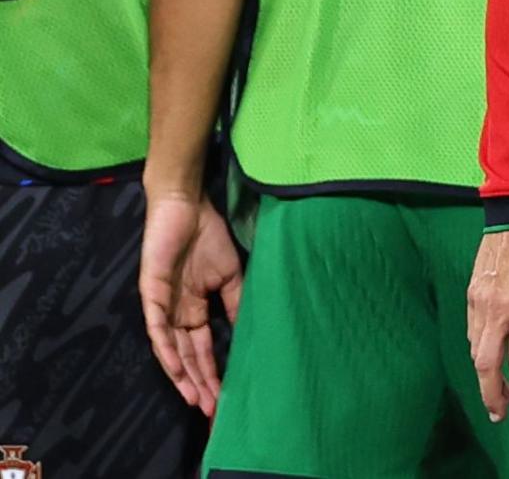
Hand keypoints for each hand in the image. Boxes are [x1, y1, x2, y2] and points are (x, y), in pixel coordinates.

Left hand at [138, 192, 242, 416]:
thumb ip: (235, 304)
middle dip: (199, 383)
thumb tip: (248, 333)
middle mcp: (177, 314)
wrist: (189, 206)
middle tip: (210, 409)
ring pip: (170, 349)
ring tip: (194, 398)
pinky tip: (175, 368)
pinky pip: (156, 327)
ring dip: (181, 375)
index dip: (212, 372)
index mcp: (195, 310)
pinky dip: (166, 348)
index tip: (224, 397)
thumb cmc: (209, 236)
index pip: (203, 349)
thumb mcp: (231, 275)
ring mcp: (162, 305)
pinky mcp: (151, 293)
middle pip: (187, 356)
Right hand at [467, 230, 508, 421]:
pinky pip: (472, 330)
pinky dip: (479, 349)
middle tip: (500, 413)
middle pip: (487, 364)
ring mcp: (481, 303)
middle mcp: (498, 310)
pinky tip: (488, 356)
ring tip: (495, 391)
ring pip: (476, 349)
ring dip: (484, 375)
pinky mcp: (473, 294)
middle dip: (492, 392)